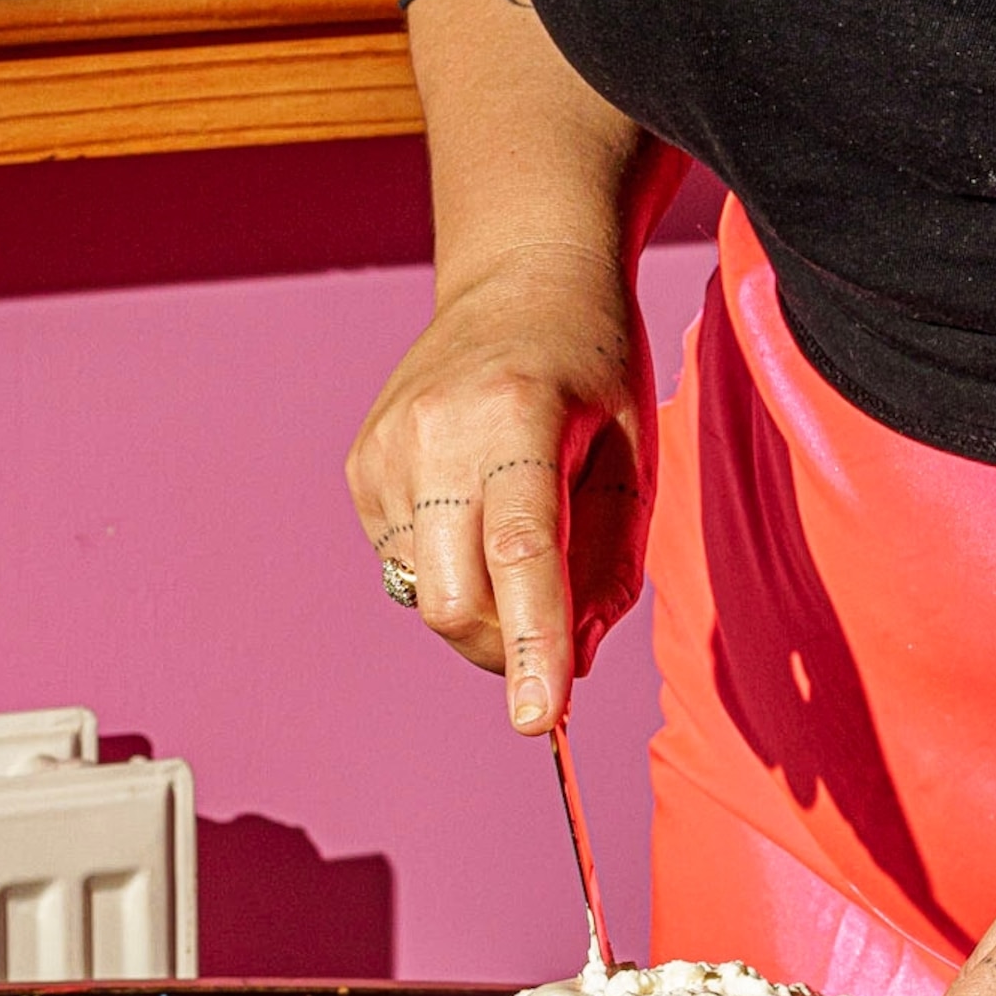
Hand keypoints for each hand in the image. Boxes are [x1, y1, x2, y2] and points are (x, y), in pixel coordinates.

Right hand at [346, 243, 654, 733]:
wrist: (521, 277)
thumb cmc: (591, 369)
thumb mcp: (634, 461)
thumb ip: (611, 569)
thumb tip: (574, 665)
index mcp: (516, 415)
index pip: (521, 557)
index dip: (531, 647)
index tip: (539, 719)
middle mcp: (435, 430)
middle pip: (454, 601)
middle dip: (505, 646)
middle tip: (553, 637)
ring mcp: (385, 449)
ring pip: (425, 597)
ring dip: (480, 607)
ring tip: (518, 532)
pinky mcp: (361, 468)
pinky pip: (404, 566)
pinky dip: (449, 568)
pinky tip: (475, 507)